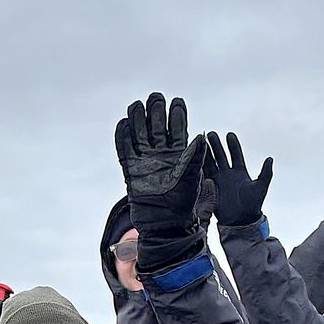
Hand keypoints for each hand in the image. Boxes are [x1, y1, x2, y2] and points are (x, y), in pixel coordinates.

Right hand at [115, 93, 209, 265]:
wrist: (165, 227)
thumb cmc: (184, 206)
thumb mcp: (194, 180)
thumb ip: (195, 158)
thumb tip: (200, 136)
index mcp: (179, 156)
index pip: (177, 129)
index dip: (177, 115)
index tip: (177, 102)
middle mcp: (162, 156)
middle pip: (156, 127)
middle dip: (156, 111)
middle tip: (156, 97)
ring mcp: (145, 163)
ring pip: (139, 135)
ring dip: (138, 120)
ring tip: (138, 105)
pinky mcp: (131, 172)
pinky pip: (124, 151)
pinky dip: (122, 138)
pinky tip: (123, 123)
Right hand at [203, 132, 272, 226]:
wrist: (240, 221)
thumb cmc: (252, 206)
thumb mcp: (261, 187)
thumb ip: (266, 173)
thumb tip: (270, 158)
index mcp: (240, 172)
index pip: (236, 154)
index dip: (233, 145)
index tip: (229, 135)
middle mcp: (228, 174)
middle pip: (221, 156)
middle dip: (216, 145)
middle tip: (211, 134)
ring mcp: (219, 180)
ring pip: (211, 163)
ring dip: (206, 153)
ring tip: (201, 141)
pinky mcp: (211, 188)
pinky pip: (204, 175)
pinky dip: (200, 166)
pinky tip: (195, 158)